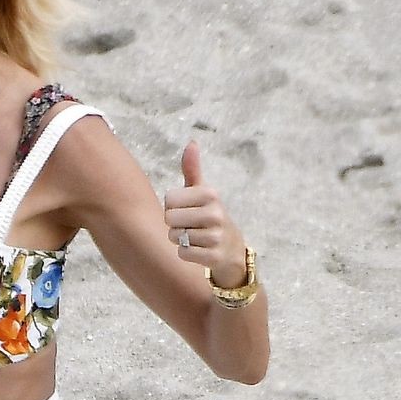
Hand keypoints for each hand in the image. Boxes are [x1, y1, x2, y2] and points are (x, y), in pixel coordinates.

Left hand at [163, 141, 249, 289]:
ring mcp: (215, 236)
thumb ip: (193, 170)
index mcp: (210, 194)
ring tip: (196, 237)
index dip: (172, 206)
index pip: (169, 199)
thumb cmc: (209, 216)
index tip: (186, 209)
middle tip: (190, 225)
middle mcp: (215, 213)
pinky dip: (186, 253)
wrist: (231, 249)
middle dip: (175, 224)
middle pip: (169, 219)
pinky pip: (182, 253)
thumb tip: (191, 142)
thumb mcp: (203, 192)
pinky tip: (199, 250)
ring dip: (180, 239)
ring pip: (175, 237)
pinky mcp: (213, 257)